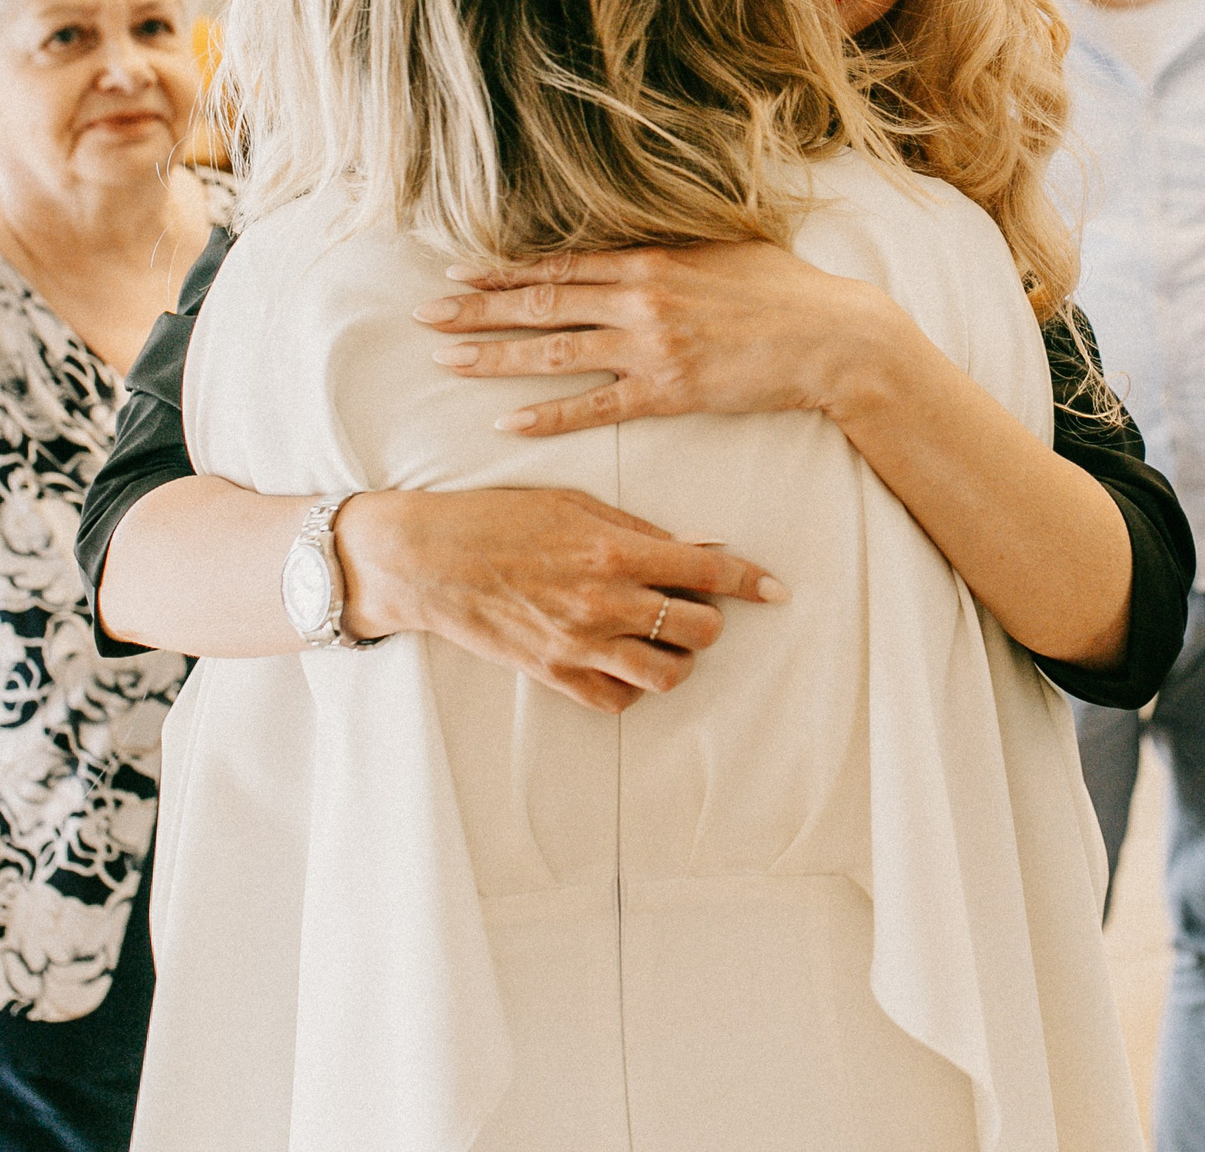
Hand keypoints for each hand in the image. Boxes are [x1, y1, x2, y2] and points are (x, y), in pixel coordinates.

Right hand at [343, 488, 785, 713]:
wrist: (428, 560)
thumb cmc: (500, 518)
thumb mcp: (574, 504)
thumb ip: (637, 530)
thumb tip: (694, 547)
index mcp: (613, 551)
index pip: (707, 572)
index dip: (751, 581)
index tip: (775, 588)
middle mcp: (603, 602)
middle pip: (699, 631)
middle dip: (709, 619)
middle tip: (693, 606)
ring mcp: (579, 645)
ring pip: (667, 675)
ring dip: (676, 657)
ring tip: (662, 637)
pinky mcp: (554, 675)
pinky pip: (617, 700)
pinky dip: (631, 684)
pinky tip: (622, 659)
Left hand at [414, 243, 906, 436]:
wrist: (831, 337)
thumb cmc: (783, 290)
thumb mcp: (722, 249)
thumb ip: (669, 247)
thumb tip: (630, 240)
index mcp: (650, 257)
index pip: (558, 263)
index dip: (501, 269)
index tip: (456, 271)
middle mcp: (640, 297)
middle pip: (539, 302)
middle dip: (474, 309)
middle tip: (424, 316)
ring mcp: (650, 347)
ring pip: (554, 351)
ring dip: (493, 358)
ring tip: (445, 362)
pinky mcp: (668, 391)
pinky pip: (594, 407)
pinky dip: (548, 415)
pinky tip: (507, 422)